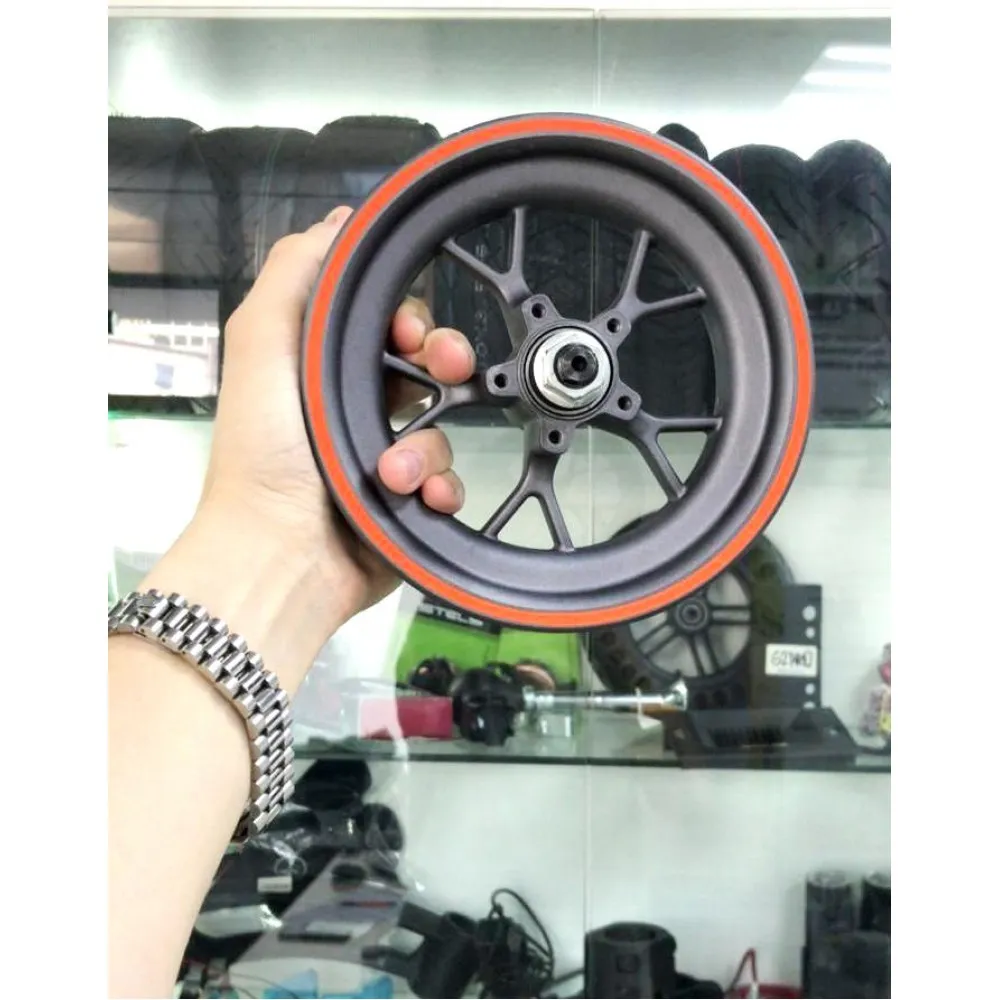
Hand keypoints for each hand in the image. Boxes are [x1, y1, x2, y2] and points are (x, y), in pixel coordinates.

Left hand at [200, 206, 474, 631]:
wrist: (281, 555)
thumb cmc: (264, 453)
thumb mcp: (262, 343)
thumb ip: (295, 275)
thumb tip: (339, 223)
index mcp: (322, 366)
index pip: (385, 322)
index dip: (408, 317)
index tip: (410, 331)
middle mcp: (355, 405)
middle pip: (429, 363)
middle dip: (447, 362)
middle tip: (449, 370)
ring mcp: (386, 454)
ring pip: (445, 424)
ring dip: (429, 444)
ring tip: (397, 472)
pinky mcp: (409, 499)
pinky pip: (451, 478)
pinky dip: (441, 486)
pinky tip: (420, 497)